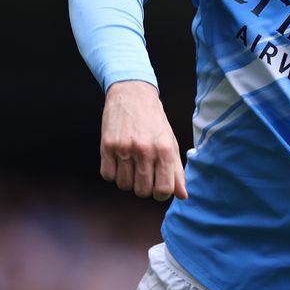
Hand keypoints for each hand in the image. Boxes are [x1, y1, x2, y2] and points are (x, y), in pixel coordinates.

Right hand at [100, 81, 187, 200]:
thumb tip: (182, 195)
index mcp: (165, 150)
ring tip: (130, 164)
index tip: (157, 186)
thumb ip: (176, 170)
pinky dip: (112, 173)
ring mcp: (124, 148)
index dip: (160, 193)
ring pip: (124, 185)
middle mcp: (145, 150)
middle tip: (143, 172)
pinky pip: (107, 175)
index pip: (163, 190)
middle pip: (142, 191)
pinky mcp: (107, 145)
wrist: (132, 93)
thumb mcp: (170, 142)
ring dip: (127, 180)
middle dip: (143, 187)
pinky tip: (118, 161)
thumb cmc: (154, 120)